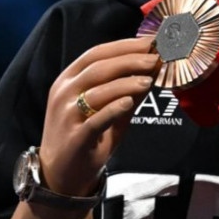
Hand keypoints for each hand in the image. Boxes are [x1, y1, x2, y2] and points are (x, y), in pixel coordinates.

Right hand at [38, 36, 157, 196]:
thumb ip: (129, 89)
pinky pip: (95, 120)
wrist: (62, 176)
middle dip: (129, 59)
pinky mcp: (74, 138)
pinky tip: (130, 102)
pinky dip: (113, 108)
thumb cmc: (88, 136)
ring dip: (126, 82)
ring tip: (150, 79)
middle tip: (156, 57)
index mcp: (69, 79)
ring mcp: (66, 115)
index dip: (125, 45)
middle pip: (98, 68)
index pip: (97, 53)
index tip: (151, 41)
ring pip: (97, 91)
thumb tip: (155, 67)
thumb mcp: (111, 108)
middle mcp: (64, 93)